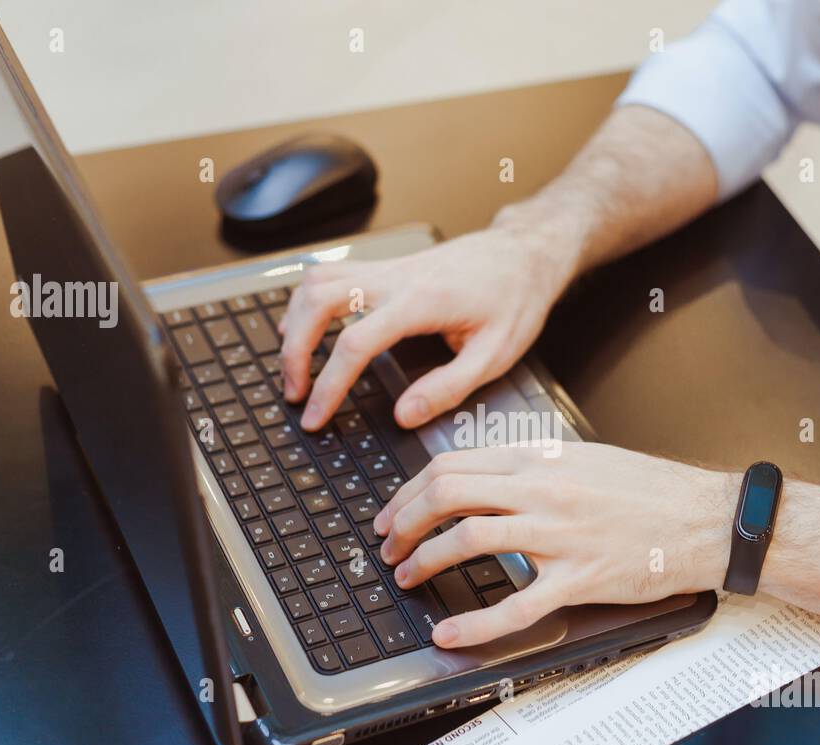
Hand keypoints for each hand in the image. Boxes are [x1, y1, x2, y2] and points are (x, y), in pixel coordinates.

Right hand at [279, 225, 570, 431]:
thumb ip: (448, 388)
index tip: (317, 416)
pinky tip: (306, 325)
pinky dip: (308, 299)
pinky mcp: (388, 266)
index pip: (355, 344)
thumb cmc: (515, 299)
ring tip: (294, 365)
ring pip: (317, 279)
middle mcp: (397, 277)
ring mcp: (389, 267)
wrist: (525, 253)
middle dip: (295, 350)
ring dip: (295, 320)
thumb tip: (404, 415)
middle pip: (318, 301)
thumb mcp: (495, 355)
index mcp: (421, 302)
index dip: (329, 386)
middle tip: (295, 392)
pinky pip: (332, 272)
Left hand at [372, 444, 736, 647]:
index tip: (395, 511)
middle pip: (448, 495)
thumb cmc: (650, 491)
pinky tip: (448, 634)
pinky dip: (473, 624)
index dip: (410, 491)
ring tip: (408, 577)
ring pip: (469, 540)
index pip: (452, 466)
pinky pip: (515, 605)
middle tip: (389, 545)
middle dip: (404, 522)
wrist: (705, 520)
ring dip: (425, 561)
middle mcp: (544, 491)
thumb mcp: (584, 458)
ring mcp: (559, 535)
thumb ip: (532, 465)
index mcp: (541, 459)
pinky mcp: (578, 579)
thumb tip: (483, 476)